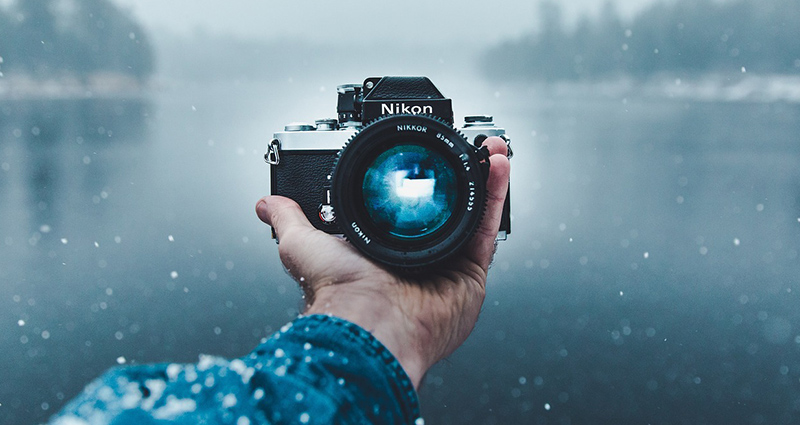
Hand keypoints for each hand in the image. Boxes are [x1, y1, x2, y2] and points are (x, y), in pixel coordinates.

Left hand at [255, 137, 509, 388]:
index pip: (406, 210)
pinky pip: (486, 228)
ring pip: (469, 213)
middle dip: (457, 175)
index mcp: (380, 253)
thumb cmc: (339, 295)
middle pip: (444, 208)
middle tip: (463, 147)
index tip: (424, 155)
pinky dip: (495, 196)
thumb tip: (266, 203)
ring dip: (482, 178)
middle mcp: (416, 259)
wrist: (370, 324)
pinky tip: (498, 166)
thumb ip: (290, 219)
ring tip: (488, 149)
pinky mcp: (470, 273)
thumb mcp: (303, 245)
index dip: (418, 182)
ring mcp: (445, 265)